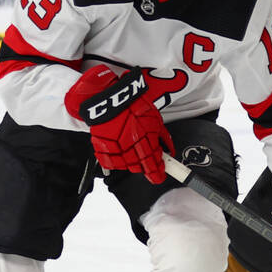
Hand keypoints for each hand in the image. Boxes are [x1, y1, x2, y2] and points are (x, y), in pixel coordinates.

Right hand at [65, 65, 172, 183]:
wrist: (112, 96)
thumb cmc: (134, 104)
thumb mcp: (156, 119)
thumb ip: (163, 138)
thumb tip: (170, 149)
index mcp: (144, 142)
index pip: (152, 166)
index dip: (157, 174)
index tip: (160, 176)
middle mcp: (129, 148)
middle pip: (138, 167)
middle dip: (145, 165)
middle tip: (147, 158)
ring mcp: (114, 148)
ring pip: (124, 166)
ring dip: (130, 163)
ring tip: (132, 151)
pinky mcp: (101, 146)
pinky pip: (108, 161)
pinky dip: (114, 160)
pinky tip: (119, 153)